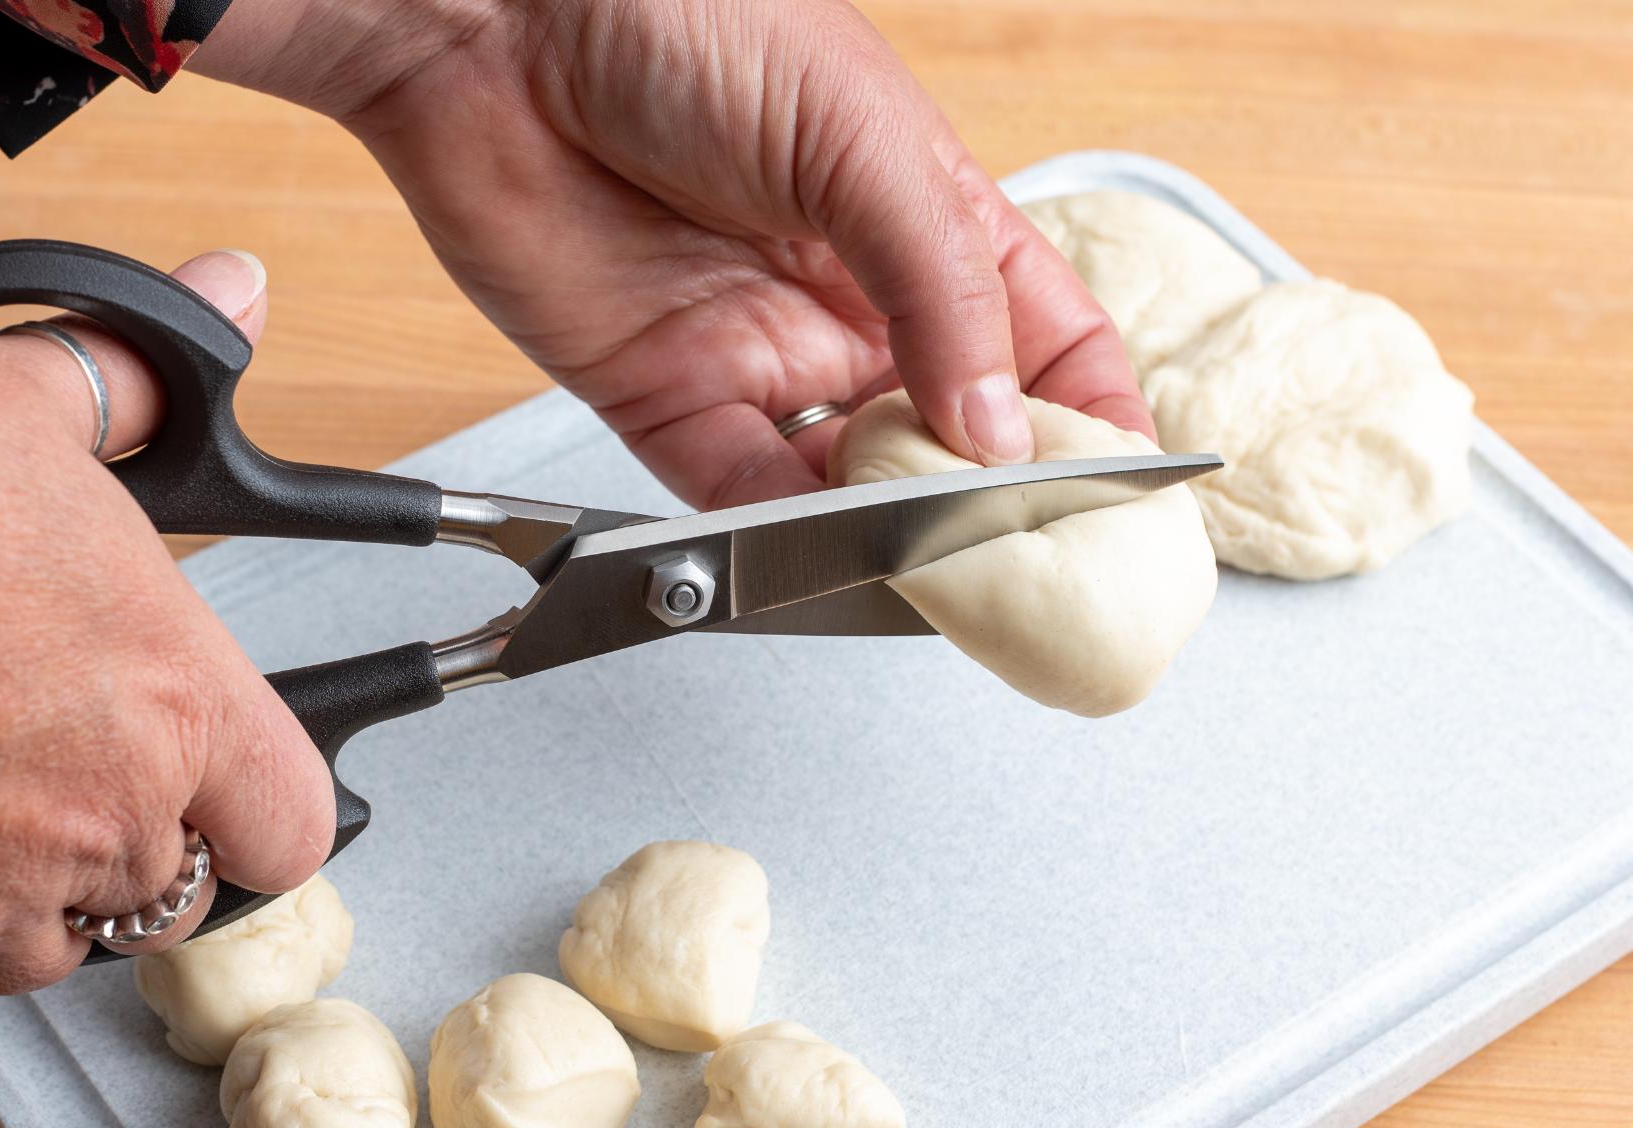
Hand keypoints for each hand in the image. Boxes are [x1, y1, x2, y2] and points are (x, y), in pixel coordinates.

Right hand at [0, 252, 335, 993]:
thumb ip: (129, 379)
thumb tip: (231, 293)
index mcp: (170, 703)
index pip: (296, 818)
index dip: (274, 801)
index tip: (235, 779)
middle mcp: (97, 824)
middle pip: (172, 884)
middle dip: (134, 830)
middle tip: (64, 749)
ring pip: (45, 939)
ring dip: (26, 884)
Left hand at [197, 0, 1150, 508]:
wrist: (505, 27)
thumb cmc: (695, 22)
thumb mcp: (869, 144)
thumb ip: (946, 294)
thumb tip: (1007, 429)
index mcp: (928, 220)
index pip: (1042, 342)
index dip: (1089, 417)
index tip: (1128, 491)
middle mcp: (852, 300)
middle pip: (950, 433)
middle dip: (993, 502)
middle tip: (1027, 562)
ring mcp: (760, 353)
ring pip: (849, 482)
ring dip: (890, 531)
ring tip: (933, 567)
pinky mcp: (666, 397)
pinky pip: (740, 493)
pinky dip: (784, 535)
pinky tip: (825, 548)